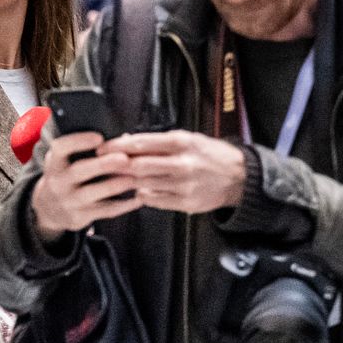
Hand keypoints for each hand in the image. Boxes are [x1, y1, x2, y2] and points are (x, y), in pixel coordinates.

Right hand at [30, 131, 141, 240]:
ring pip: (91, 193)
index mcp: (55, 162)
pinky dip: (122, 205)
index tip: (99, 138)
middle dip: (102, 164)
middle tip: (124, 159)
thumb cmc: (67, 176)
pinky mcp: (78, 217)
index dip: (79, 141)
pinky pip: (103, 211)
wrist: (49, 208)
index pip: (61, 148)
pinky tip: (137, 198)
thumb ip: (85, 150)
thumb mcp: (65, 161)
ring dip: (114, 185)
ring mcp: (67, 201)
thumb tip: (124, 139)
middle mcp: (57, 181)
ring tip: (134, 178)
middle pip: (78, 171)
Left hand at [102, 130, 245, 213]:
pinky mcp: (185, 203)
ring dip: (127, 181)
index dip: (117, 147)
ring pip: (143, 183)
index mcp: (181, 143)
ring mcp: (183, 185)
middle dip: (117, 166)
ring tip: (115, 178)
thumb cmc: (210, 155)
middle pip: (138, 166)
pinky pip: (153, 200)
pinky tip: (138, 189)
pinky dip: (142, 194)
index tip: (103, 149)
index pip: (141, 144)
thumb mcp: (188, 139)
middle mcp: (182, 164)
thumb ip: (158, 141)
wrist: (239, 177)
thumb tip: (127, 140)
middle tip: (102, 165)